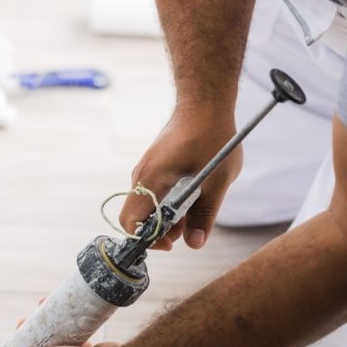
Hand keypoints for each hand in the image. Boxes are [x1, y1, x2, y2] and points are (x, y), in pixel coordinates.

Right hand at [119, 112, 241, 250]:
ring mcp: (146, 169)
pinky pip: (154, 193)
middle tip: (188, 231)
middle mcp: (142, 176)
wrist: (205, 102)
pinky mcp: (155, 166)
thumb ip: (204, 215)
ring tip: (193, 215)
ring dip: (167, 217)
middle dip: (160, 231)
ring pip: (147, 205)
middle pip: (138, 217)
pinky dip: (168, 203)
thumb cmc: (212, 136)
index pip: (131, 223)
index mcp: (151, 179)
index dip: (147, 240)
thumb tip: (195, 244)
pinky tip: (191, 200)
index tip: (171, 244)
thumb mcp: (216, 182)